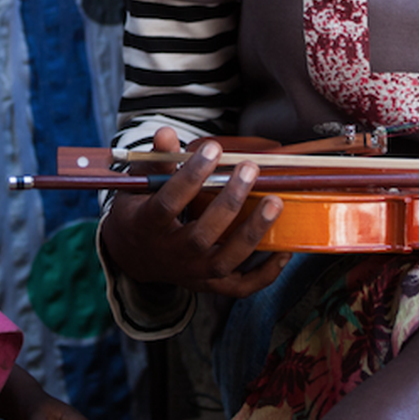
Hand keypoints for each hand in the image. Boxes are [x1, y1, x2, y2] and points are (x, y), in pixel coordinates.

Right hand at [100, 127, 287, 297]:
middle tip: (249, 170)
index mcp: (147, 225)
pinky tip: (283, 249)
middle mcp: (170, 254)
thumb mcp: (138, 184)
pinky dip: (265, 273)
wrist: (135, 255)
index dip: (190, 176)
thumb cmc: (140, 211)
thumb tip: (167, 133)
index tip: (213, 149)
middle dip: (229, 202)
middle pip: (202, 235)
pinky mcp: (210, 285)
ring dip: (253, 232)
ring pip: (225, 261)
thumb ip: (156, 161)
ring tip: (275, 203)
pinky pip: (241, 286)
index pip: (168, 202)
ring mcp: (192, 273)